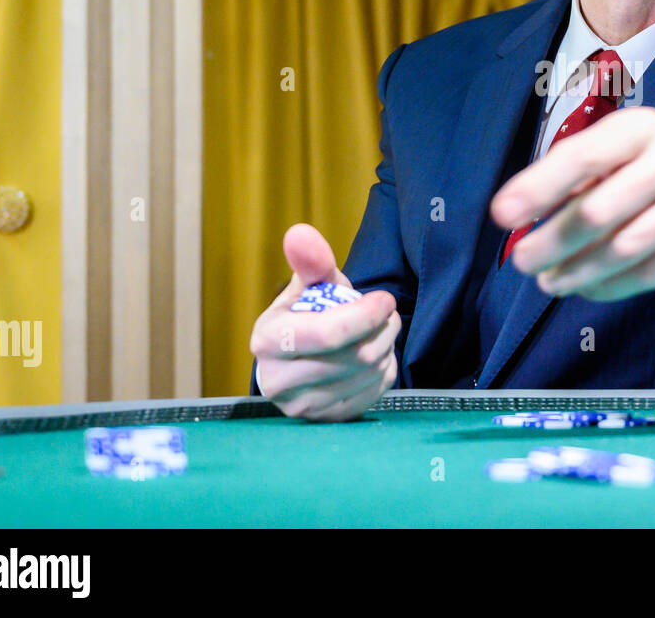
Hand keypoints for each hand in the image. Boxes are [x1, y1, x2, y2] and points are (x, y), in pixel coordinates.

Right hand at [250, 223, 399, 421]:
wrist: (297, 362)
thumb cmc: (306, 315)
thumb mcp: (307, 285)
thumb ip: (309, 260)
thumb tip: (300, 233)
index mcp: (267, 341)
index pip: (328, 334)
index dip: (366, 314)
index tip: (384, 299)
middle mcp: (278, 381)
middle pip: (356, 356)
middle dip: (383, 329)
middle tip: (387, 314)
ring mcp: (302, 407)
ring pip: (369, 374)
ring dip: (388, 346)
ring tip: (382, 331)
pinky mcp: (327, 421)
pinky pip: (374, 392)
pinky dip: (385, 370)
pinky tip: (376, 356)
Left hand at [489, 107, 654, 301]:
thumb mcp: (628, 147)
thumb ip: (580, 173)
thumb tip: (521, 210)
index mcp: (642, 127)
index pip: (583, 156)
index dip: (540, 187)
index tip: (504, 213)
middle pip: (601, 210)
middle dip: (555, 242)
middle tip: (524, 262)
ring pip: (628, 247)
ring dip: (581, 271)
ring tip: (550, 282)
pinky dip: (616, 285)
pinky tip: (588, 288)